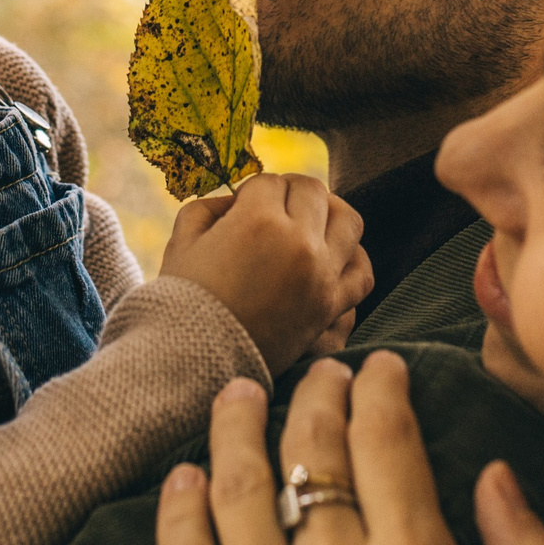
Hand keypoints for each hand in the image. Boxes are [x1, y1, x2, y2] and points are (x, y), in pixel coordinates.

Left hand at [156, 352, 543, 544]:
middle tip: (319, 374)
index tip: (381, 370)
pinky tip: (186, 477)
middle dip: (315, 394)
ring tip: (239, 394)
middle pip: (308, 449)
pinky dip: (179, 510)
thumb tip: (497, 477)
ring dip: (236, 427)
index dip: (381, 389)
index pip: (385, 440)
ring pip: (235, 489)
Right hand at [161, 173, 371, 373]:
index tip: (242, 206)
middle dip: (290, 193)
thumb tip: (238, 200)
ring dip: (329, 214)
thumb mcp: (182, 242)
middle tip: (274, 208)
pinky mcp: (331, 307)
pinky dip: (352, 260)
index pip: (270, 182)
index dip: (253, 191)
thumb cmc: (182, 300)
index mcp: (257, 220)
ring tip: (310, 224)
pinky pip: (362, 273)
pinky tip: (332, 258)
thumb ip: (210, 207)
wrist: (194, 363)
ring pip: (348, 221)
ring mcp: (321, 275)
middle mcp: (298, 242)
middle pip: (313, 192)